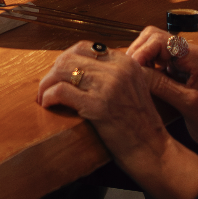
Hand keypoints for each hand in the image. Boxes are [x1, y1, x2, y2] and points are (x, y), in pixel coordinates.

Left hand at [37, 40, 197, 195]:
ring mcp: (109, 86)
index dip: (67, 58)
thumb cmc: (140, 125)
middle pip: (70, 57)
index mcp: (127, 62)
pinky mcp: (99, 106)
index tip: (59, 73)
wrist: (154, 151)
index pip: (87, 47)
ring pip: (62, 71)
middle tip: (47, 86)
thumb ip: (113, 74)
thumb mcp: (133, 89)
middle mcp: (118, 70)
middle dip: (53, 71)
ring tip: (43, 97)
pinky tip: (48, 104)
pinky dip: (49, 96)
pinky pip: (62, 91)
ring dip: (47, 84)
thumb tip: (79, 68)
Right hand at [120, 27, 197, 163]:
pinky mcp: (178, 75)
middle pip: (154, 39)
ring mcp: (183, 64)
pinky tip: (141, 83)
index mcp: (195, 57)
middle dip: (138, 52)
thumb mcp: (188, 103)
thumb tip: (136, 72)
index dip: (142, 51)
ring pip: (153, 50)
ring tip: (133, 77)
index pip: (160, 40)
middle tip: (128, 71)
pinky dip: (146, 69)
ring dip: (141, 60)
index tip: (131, 68)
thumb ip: (161, 85)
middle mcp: (189, 56)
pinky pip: (157, 63)